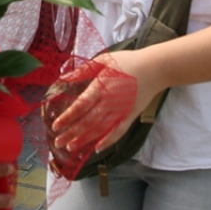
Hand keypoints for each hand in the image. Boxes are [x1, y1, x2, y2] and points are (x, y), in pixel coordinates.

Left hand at [49, 51, 163, 153]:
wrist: (155, 68)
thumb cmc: (126, 62)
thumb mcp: (102, 61)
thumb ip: (82, 71)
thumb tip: (63, 78)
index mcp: (100, 88)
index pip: (80, 106)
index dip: (67, 118)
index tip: (55, 126)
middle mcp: (109, 103)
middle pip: (88, 122)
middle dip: (72, 133)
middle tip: (58, 142)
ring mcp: (121, 111)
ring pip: (100, 130)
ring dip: (85, 140)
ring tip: (72, 147)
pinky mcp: (130, 116)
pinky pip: (118, 132)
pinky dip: (108, 141)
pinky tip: (97, 148)